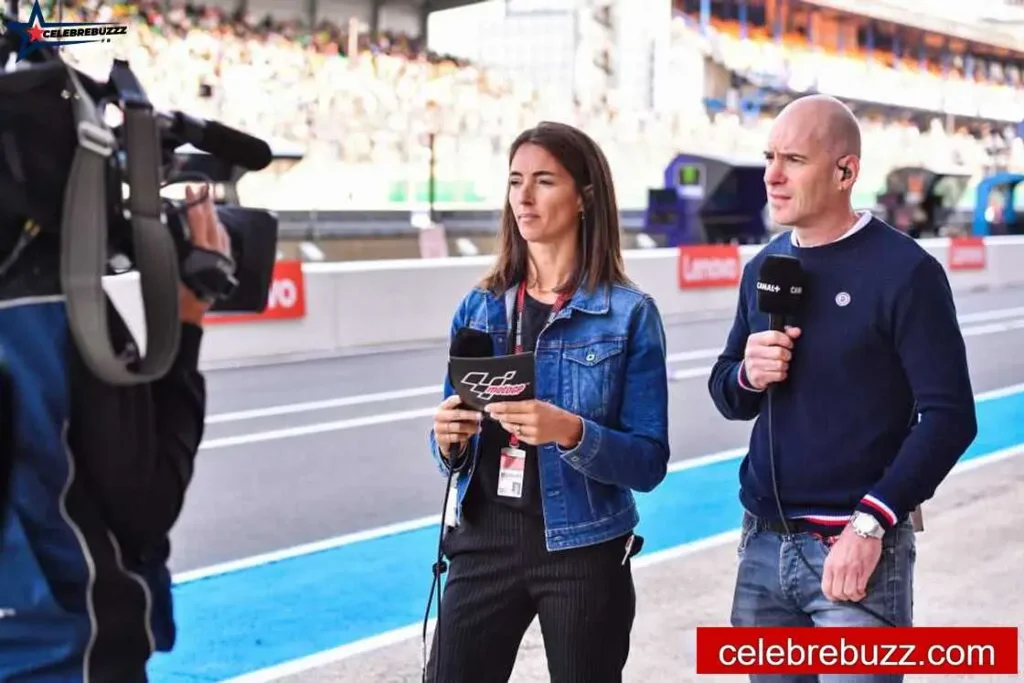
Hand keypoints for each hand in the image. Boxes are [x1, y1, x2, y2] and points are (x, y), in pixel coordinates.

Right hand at [179, 184, 230, 325]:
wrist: (191, 316)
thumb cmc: (179, 298)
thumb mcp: (172, 271)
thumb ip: (174, 249)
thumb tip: (172, 229)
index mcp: (203, 254)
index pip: (199, 223)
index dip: (194, 205)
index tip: (190, 191)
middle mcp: (216, 255)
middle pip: (212, 224)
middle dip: (206, 204)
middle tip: (203, 188)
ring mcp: (223, 260)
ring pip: (220, 232)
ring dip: (213, 215)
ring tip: (208, 201)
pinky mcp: (224, 266)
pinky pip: (225, 242)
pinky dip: (220, 230)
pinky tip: (218, 225)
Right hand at [433, 394, 481, 458]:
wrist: (443, 437)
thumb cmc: (453, 422)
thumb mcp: (458, 414)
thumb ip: (465, 410)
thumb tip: (478, 408)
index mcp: (443, 407)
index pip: (451, 401)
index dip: (459, 400)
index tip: (471, 399)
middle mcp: (439, 416)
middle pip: (456, 414)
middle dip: (470, 415)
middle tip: (480, 416)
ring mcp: (438, 427)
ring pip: (458, 427)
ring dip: (470, 428)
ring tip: (478, 429)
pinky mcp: (440, 438)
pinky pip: (456, 437)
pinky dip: (464, 436)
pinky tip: (468, 436)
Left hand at [485, 400, 582, 448]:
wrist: (565, 426)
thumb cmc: (551, 412)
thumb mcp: (538, 403)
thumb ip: (522, 405)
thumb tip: (505, 406)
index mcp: (533, 407)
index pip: (509, 407)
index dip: (497, 407)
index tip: (489, 407)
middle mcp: (532, 419)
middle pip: (508, 418)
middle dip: (498, 416)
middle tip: (492, 413)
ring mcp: (533, 431)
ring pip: (511, 428)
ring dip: (505, 424)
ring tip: (503, 420)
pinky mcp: (533, 440)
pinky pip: (518, 435)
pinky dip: (514, 431)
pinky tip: (514, 427)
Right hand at [743, 326, 801, 388]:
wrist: (749, 371)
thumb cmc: (764, 353)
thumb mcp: (771, 341)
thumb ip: (786, 334)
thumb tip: (797, 331)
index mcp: (754, 339)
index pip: (774, 336)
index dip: (787, 340)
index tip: (789, 345)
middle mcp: (751, 351)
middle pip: (779, 352)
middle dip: (787, 355)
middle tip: (787, 356)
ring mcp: (752, 364)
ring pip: (780, 365)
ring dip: (785, 365)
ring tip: (782, 364)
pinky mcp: (756, 376)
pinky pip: (778, 375)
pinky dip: (782, 374)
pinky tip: (778, 372)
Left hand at [821, 524, 881, 601]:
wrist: (862, 530)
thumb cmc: (848, 540)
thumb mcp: (833, 553)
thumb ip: (832, 567)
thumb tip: (833, 581)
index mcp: (829, 564)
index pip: (826, 588)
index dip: (831, 596)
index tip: (837, 596)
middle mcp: (839, 569)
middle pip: (838, 594)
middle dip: (843, 598)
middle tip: (848, 594)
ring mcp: (851, 571)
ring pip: (849, 593)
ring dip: (854, 596)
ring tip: (856, 593)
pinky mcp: (864, 571)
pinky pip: (860, 588)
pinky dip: (861, 593)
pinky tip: (863, 590)